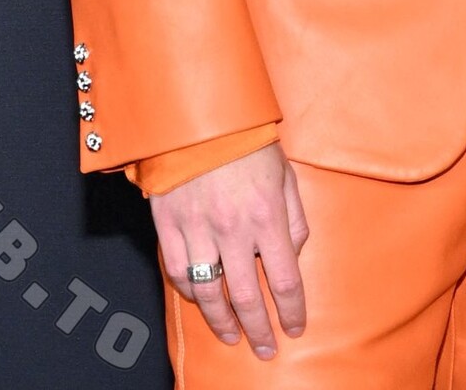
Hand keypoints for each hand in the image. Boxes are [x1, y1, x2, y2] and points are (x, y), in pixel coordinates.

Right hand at [151, 142, 307, 357]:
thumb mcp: (285, 174)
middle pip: (247, 296)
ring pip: (209, 293)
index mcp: (267, 215)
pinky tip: (201, 301)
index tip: (294, 328)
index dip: (291, 310)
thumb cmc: (249, 142)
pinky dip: (190, 293)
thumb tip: (294, 255)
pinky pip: (180, 272)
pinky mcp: (170, 225)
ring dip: (222, 321)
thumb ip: (294, 217)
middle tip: (265, 349)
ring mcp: (198, 229)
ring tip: (232, 336)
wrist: (200, 116)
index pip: (285, 278)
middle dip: (258, 329)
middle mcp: (234, 229)